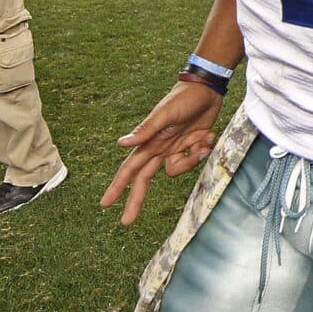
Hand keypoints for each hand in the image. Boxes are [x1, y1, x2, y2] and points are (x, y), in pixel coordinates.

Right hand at [100, 81, 222, 224]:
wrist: (207, 89)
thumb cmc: (182, 98)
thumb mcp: (165, 113)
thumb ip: (145, 130)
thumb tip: (120, 144)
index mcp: (149, 143)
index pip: (129, 169)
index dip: (117, 187)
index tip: (104, 204)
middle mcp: (159, 148)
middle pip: (144, 180)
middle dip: (135, 200)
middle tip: (126, 222)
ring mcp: (175, 148)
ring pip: (177, 169)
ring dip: (191, 159)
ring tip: (202, 139)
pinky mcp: (191, 145)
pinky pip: (194, 159)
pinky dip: (202, 150)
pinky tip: (208, 135)